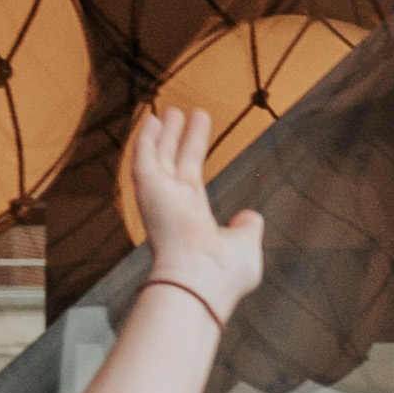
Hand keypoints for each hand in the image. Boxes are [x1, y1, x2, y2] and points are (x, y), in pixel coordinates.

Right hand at [128, 102, 263, 319]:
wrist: (202, 281)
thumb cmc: (224, 274)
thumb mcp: (245, 244)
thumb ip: (247, 227)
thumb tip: (250, 216)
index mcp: (193, 219)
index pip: (191, 178)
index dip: (192, 153)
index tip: (195, 133)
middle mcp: (173, 207)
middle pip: (174, 163)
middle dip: (176, 138)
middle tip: (178, 113)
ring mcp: (159, 199)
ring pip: (158, 158)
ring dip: (162, 135)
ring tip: (168, 111)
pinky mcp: (148, 191)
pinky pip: (143, 159)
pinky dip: (146, 139)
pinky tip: (151, 120)